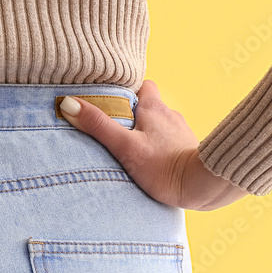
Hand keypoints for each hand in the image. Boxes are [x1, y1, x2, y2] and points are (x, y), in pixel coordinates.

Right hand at [58, 79, 249, 210]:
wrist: (202, 187)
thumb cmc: (164, 166)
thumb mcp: (124, 146)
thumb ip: (98, 126)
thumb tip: (68, 104)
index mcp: (154, 108)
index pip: (142, 85)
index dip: (127, 89)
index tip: (112, 99)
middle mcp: (170, 115)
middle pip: (149, 105)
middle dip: (134, 114)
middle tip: (116, 126)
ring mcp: (181, 133)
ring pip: (160, 124)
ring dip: (147, 132)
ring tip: (131, 146)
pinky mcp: (188, 150)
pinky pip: (170, 142)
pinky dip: (160, 146)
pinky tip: (152, 160)